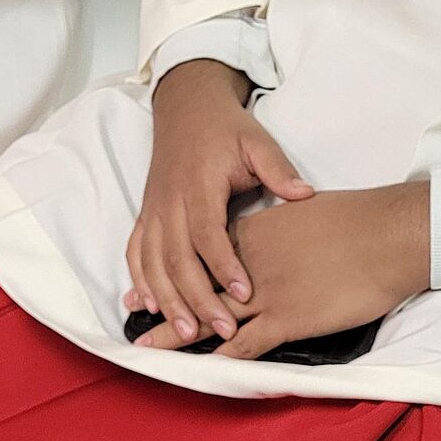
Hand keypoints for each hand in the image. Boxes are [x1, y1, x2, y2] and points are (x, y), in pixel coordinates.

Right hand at [125, 58, 313, 344]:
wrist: (187, 108)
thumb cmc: (226, 129)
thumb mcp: (257, 141)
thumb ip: (278, 169)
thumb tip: (304, 194)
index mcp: (199, 185)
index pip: (208, 232)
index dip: (223, 265)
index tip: (243, 293)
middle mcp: (170, 201)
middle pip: (177, 257)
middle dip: (197, 298)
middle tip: (222, 330)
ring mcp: (153, 210)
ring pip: (152, 262)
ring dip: (167, 300)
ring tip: (186, 333)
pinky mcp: (145, 215)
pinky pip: (136, 253)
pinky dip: (140, 281)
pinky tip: (150, 306)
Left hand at [136, 183, 432, 358]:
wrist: (387, 233)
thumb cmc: (355, 220)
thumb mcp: (306, 209)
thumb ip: (283, 220)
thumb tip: (277, 228)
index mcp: (254, 235)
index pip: (206, 254)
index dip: (177, 269)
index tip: (151, 280)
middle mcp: (250, 264)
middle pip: (197, 286)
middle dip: (165, 303)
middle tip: (130, 317)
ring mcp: (266, 294)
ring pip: (212, 318)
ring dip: (180, 335)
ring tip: (148, 350)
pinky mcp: (289, 319)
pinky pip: (249, 343)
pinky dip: (225, 356)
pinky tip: (204, 368)